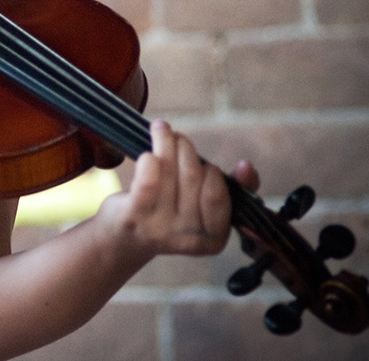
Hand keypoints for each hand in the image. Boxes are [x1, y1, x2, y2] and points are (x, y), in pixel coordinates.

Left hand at [96, 119, 259, 258]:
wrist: (123, 238)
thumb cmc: (168, 213)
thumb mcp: (202, 208)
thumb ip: (232, 189)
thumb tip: (246, 166)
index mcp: (213, 239)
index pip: (218, 192)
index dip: (211, 171)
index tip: (204, 163)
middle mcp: (188, 237)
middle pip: (193, 175)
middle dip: (186, 148)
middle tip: (178, 138)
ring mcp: (160, 228)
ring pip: (169, 170)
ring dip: (166, 142)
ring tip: (162, 130)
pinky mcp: (134, 217)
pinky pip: (147, 182)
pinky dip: (149, 160)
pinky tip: (148, 151)